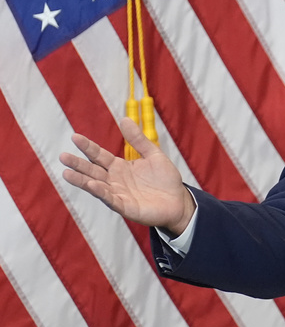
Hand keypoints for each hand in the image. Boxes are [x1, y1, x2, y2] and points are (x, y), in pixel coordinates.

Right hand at [60, 117, 195, 234]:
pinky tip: (91, 184)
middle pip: (92, 170)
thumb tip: (124, 119)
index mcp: (119, 167)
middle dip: (78, 164)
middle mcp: (115, 181)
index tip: (75, 137)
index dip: (88, 147)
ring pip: (96, 186)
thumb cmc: (165, 179)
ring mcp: (118, 194)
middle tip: (63, 156)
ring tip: (67, 172)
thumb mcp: (153, 155)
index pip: (99, 156)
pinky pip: (110, 199)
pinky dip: (100, 192)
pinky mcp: (125, 207)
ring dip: (82, 180)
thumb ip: (139, 140)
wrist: (179, 201)